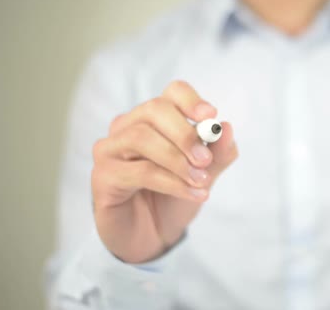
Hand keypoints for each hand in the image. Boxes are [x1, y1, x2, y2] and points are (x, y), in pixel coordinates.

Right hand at [91, 81, 237, 262]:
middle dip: (184, 133)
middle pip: (154, 109)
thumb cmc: (174, 198)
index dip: (191, 100)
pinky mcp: (102, 176)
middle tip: (205, 159)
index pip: (172, 93)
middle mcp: (128, 126)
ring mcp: (110, 149)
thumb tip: (227, 128)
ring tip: (202, 181)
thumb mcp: (204, 175)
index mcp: (155, 119)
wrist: (152, 236)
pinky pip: (138, 171)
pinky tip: (193, 194)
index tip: (211, 116)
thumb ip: (218, 154)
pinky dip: (171, 182)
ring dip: (177, 160)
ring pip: (141, 138)